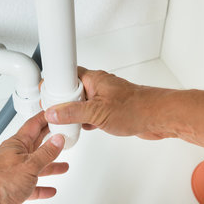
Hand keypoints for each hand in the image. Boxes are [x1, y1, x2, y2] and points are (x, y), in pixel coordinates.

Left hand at [0, 112, 66, 203]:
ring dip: (49, 166)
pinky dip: (40, 187)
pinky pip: (29, 186)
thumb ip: (46, 153)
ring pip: (34, 167)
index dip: (45, 118)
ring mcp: (11, 172)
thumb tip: (58, 139)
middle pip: (35, 145)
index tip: (55, 113)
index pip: (34, 125)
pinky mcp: (10, 189)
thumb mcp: (29, 165)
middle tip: (61, 134)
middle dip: (50, 141)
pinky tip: (49, 190)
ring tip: (62, 166)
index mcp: (16, 145)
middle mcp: (13, 156)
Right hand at [45, 67, 176, 139]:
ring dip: (75, 113)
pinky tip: (82, 128)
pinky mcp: (111, 111)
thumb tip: (54, 112)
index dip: (54, 83)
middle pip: (73, 91)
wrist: (159, 118)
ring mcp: (105, 99)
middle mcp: (99, 87)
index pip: (67, 75)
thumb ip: (73, 112)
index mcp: (94, 79)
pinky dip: (85, 121)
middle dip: (62, 101)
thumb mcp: (97, 112)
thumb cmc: (136, 108)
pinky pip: (92, 114)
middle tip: (52, 111)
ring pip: (83, 104)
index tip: (44, 92)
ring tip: (64, 122)